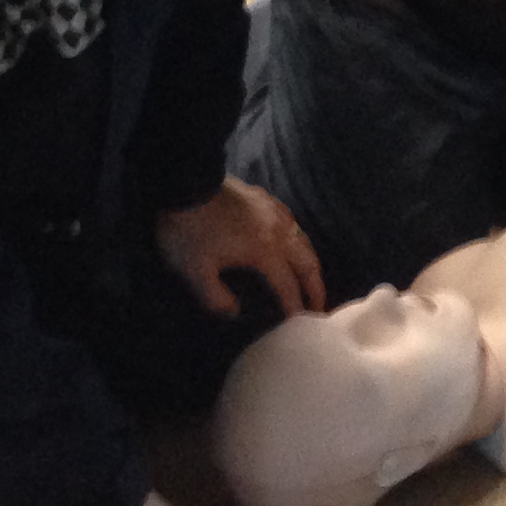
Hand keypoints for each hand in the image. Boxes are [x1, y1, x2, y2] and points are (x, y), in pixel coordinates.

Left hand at [156, 177, 325, 318]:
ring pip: (304, 241)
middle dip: (316, 287)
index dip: (296, 306)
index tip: (302, 324)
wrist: (185, 182)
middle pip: (308, 262)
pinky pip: (293, 225)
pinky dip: (300, 242)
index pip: (288, 285)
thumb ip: (215, 298)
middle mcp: (279, 232)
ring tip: (311, 279)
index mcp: (265, 252)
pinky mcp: (267, 200)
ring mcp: (275, 212)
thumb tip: (234, 312)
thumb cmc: (189, 231)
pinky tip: (292, 244)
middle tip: (320, 307)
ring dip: (311, 264)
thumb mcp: (194, 271)